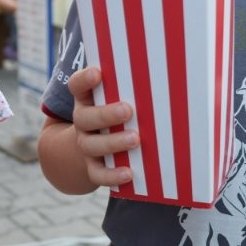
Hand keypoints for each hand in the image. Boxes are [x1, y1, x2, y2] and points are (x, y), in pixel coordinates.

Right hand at [67, 65, 137, 187]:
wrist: (94, 148)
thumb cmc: (115, 113)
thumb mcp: (116, 96)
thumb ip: (132, 85)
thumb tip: (168, 71)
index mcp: (86, 99)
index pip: (76, 85)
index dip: (83, 79)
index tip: (97, 73)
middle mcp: (82, 121)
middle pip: (84, 117)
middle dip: (106, 114)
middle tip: (128, 110)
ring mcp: (86, 144)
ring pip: (92, 145)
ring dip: (113, 142)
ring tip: (135, 139)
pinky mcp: (93, 166)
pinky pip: (98, 173)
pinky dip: (111, 175)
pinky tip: (128, 173)